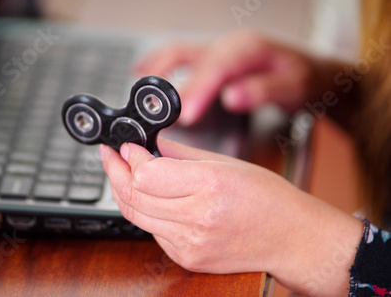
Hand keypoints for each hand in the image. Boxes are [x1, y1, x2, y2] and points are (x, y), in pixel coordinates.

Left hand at [100, 138, 362, 295]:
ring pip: (136, 216)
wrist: (291, 238)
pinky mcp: (187, 259)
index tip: (125, 146)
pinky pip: (152, 232)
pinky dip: (145, 213)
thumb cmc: (268, 198)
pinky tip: (151, 199)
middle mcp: (197, 218)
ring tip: (123, 174)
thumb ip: (180, 154)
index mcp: (209, 186)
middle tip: (111, 157)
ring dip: (124, 193)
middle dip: (115, 172)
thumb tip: (149, 144)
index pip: (146, 174)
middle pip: (133, 196)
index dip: (128, 157)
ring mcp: (190, 244)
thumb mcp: (226, 163)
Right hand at [136, 31, 329, 125]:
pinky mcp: (213, 57)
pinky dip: (160, 64)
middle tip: (155, 114)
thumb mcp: (294, 87)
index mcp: (247, 49)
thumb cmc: (303, 79)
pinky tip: (144, 71)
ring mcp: (219, 49)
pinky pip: (181, 57)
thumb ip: (263, 91)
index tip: (186, 115)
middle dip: (170, 85)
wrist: (312, 71)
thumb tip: (232, 97)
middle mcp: (228, 45)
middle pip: (190, 58)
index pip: (215, 70)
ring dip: (156, 68)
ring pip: (179, 53)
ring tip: (140, 92)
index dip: (198, 91)